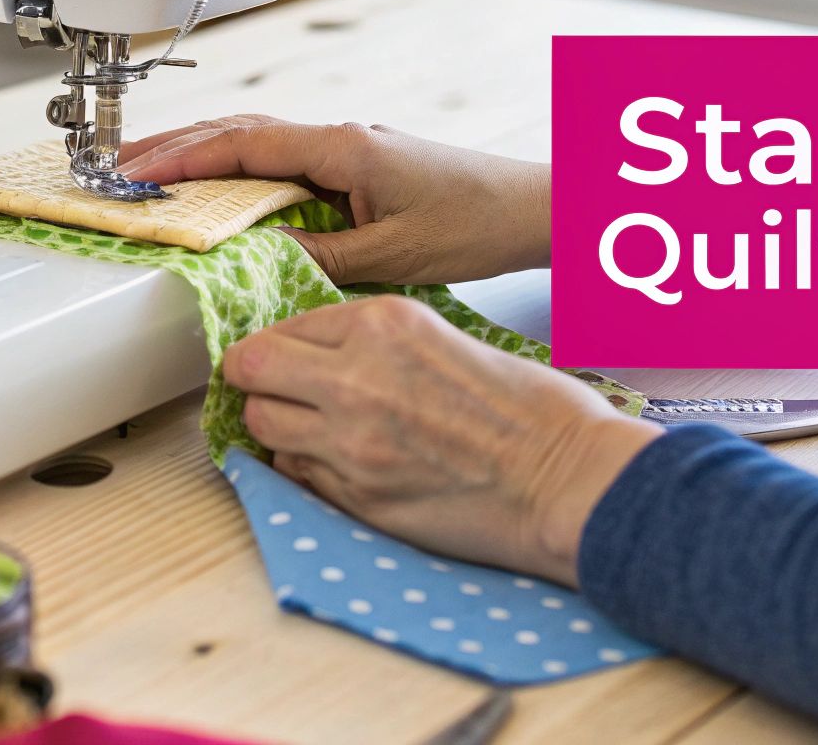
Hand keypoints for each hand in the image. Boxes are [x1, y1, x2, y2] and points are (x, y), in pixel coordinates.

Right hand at [118, 115, 549, 284]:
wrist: (535, 208)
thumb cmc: (477, 223)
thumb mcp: (391, 256)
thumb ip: (320, 256)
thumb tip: (257, 257)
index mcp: (343, 149)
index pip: (243, 145)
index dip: (182, 161)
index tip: (134, 174)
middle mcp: (342, 139)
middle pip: (241, 133)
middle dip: (177, 147)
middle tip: (121, 165)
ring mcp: (352, 150)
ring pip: (262, 144)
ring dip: (207, 157)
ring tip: (156, 175)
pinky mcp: (362, 167)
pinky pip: (288, 163)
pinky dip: (245, 173)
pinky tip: (227, 195)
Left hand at [224, 294, 660, 584]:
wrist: (566, 477)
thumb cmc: (528, 410)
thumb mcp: (443, 338)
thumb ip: (375, 343)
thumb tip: (322, 355)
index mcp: (384, 324)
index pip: (284, 325)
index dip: (281, 346)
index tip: (287, 360)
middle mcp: (356, 375)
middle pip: (251, 367)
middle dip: (258, 378)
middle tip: (279, 391)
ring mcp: (350, 440)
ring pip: (259, 422)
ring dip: (277, 424)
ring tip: (312, 430)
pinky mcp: (356, 494)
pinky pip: (293, 472)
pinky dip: (304, 466)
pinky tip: (340, 463)